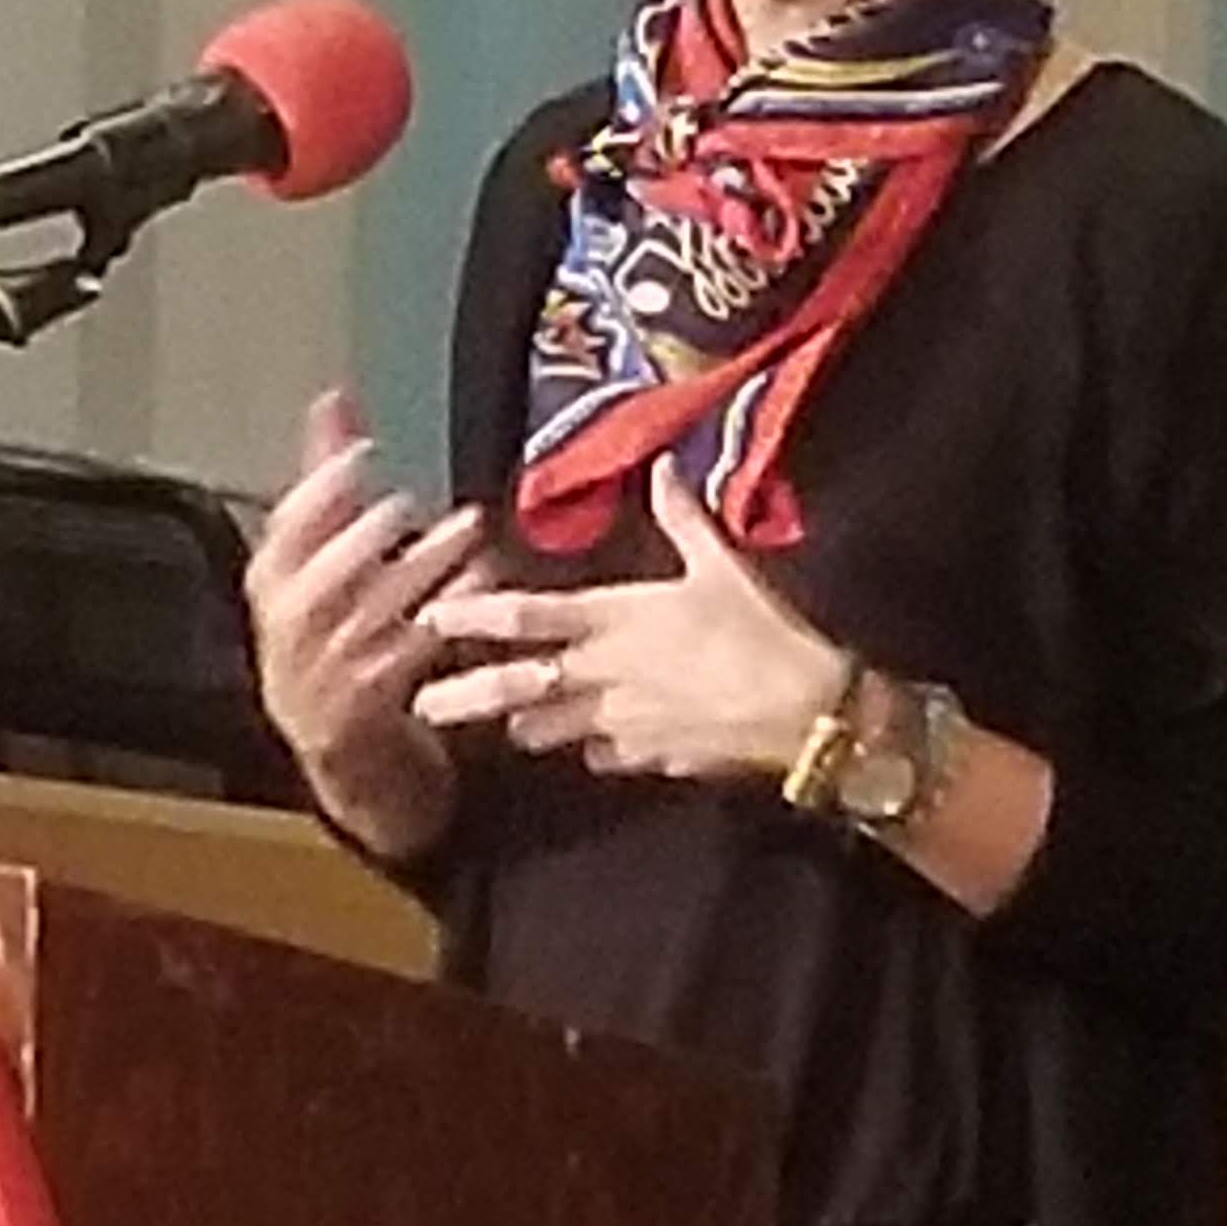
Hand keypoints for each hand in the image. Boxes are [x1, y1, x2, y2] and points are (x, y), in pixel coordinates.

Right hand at [242, 390, 490, 854]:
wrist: (346, 755)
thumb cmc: (336, 635)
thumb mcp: (324, 560)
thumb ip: (329, 478)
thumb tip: (333, 398)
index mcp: (271, 587)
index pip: (282, 532)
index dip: (320, 493)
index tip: (362, 455)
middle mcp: (290, 632)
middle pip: (319, 577)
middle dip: (362, 536)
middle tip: (406, 503)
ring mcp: (329, 674)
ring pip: (373, 612)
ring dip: (423, 569)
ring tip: (469, 529)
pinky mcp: (373, 707)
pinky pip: (413, 654)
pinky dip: (448, 616)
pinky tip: (481, 584)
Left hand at [414, 459, 845, 784]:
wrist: (804, 709)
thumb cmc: (761, 627)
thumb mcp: (722, 564)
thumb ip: (683, 519)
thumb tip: (663, 468)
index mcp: (616, 618)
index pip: (529, 615)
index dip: (476, 615)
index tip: (431, 618)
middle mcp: (605, 673)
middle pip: (520, 686)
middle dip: (466, 697)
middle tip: (421, 707)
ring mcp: (624, 722)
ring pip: (555, 729)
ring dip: (526, 726)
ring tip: (502, 730)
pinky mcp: (652, 757)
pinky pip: (608, 754)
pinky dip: (597, 748)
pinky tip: (596, 746)